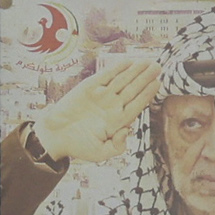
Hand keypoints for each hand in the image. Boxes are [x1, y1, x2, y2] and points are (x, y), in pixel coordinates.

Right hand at [30, 60, 160, 163]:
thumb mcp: (101, 153)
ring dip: (135, 71)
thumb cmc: (78, 147)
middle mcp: (112, 106)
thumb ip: (117, 146)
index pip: (137, 105)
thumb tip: (128, 130)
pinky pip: (105, 76)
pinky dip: (116, 69)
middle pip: (133, 89)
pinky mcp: (89, 88)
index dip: (148, 93)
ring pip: (122, 80)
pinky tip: (128, 62)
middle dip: (145, 78)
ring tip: (148, 62)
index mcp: (118, 121)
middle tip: (158, 67)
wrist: (56, 136)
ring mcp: (101, 96)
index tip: (158, 83)